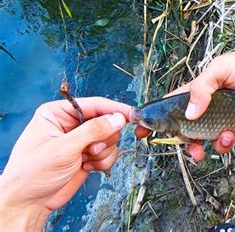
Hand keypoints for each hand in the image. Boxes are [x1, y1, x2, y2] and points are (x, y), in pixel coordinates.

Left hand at [0, 97, 130, 229]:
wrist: (29, 202)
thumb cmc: (33, 172)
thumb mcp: (63, 148)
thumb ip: (93, 131)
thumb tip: (118, 118)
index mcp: (59, 112)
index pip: (95, 104)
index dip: (116, 110)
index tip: (133, 116)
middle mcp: (72, 123)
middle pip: (107, 121)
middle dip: (104, 138)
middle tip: (91, 149)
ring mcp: (81, 140)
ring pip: (111, 138)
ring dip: (103, 152)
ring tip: (85, 160)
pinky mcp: (88, 154)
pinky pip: (109, 153)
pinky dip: (103, 162)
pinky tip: (87, 167)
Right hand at [136, 44, 234, 160]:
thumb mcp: (220, 70)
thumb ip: (201, 89)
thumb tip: (190, 114)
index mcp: (199, 93)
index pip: (172, 108)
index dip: (158, 122)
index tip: (143, 135)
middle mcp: (211, 108)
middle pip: (193, 134)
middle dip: (193, 146)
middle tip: (197, 151)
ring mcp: (228, 119)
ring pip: (217, 142)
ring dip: (222, 143)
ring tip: (230, 133)